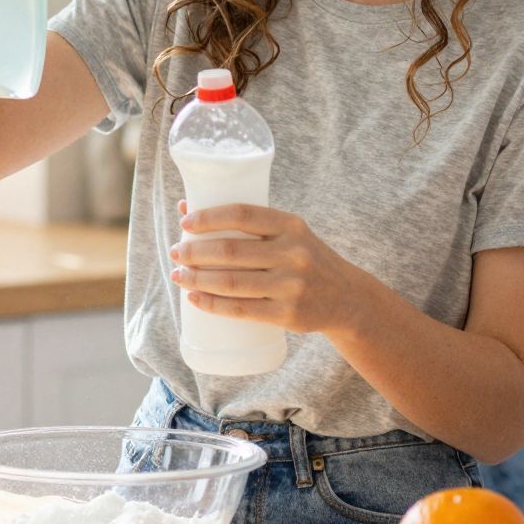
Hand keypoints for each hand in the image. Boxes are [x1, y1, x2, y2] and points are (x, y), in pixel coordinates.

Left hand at [168, 200, 370, 337]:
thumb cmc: (304, 259)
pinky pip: (240, 310)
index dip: (209, 217)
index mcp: (291, 225)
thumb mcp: (287, 235)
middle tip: (176, 253)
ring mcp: (291, 285)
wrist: (347, 298)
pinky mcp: (287, 314)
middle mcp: (293, 253)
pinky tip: (194, 299)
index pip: (242, 214)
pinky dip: (212, 304)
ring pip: (231, 283)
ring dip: (197, 279)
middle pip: (230, 251)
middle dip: (194, 252)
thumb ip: (245, 224)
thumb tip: (186, 208)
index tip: (185, 223)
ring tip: (178, 275)